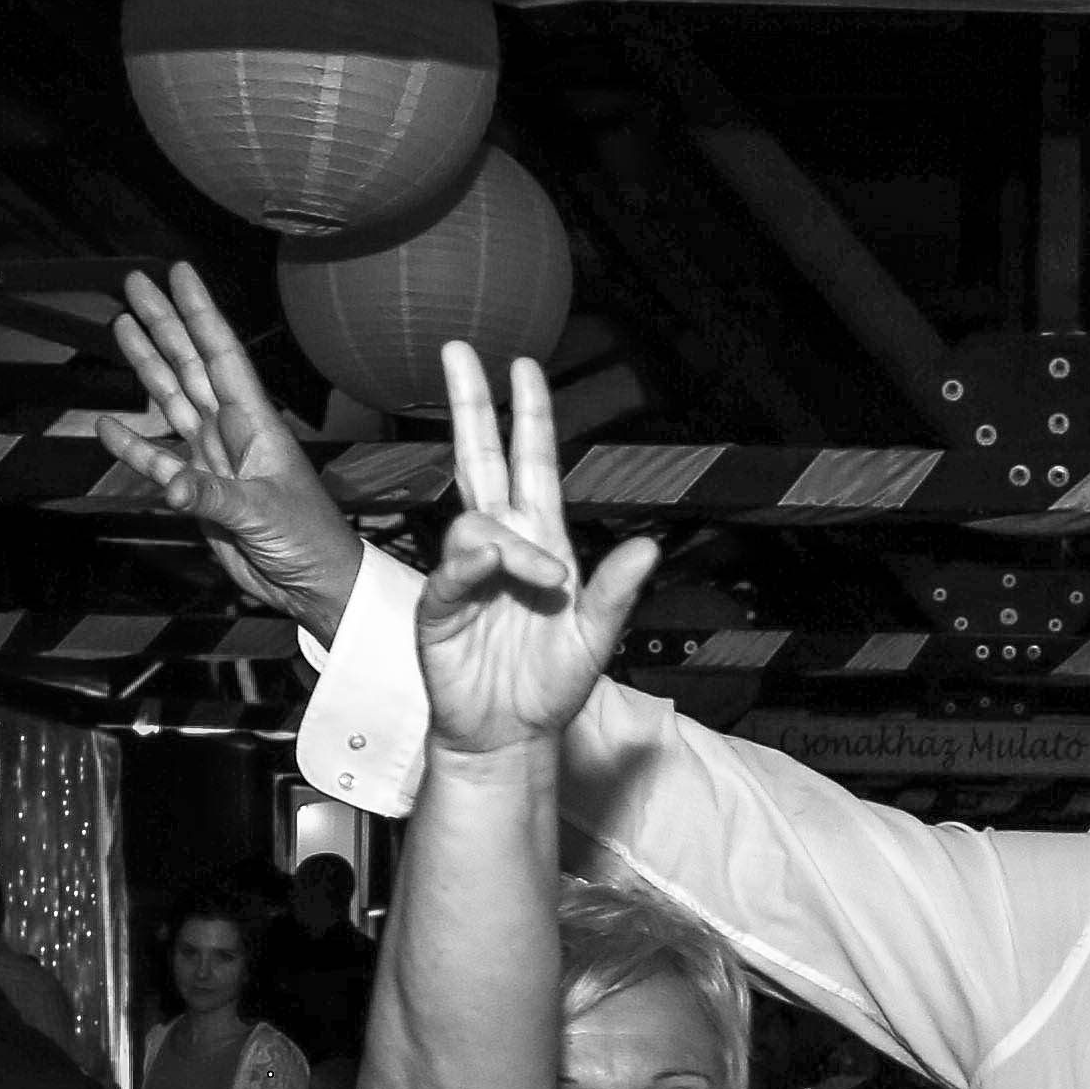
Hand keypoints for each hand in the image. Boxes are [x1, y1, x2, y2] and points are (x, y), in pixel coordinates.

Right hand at [94, 263, 364, 622]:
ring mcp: (213, 459)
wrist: (313, 585)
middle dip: (164, 323)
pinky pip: (159, 461)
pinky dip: (134, 445)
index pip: (222, 355)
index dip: (200, 312)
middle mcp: (231, 432)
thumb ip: (213, 497)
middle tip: (135, 282)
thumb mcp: (263, 514)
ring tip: (121, 325)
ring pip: (173, 401)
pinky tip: (108, 424)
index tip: (179, 272)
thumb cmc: (310, 541)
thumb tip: (171, 483)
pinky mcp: (199, 492)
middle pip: (190, 365)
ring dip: (147, 365)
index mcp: (256, 423)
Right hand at [418, 341, 656, 753]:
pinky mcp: (441, 607)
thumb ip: (618, 591)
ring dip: (513, 542)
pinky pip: (452, 572)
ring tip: (548, 582)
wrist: (511, 737)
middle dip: (470, 405)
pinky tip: (487, 564)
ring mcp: (469, 572)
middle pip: (481, 459)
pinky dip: (470, 563)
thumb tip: (648, 547)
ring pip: (476, 518)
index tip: (523, 366)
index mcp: (542, 541)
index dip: (528, 415)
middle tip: (457, 352)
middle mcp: (503, 546)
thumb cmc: (551, 684)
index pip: (533, 464)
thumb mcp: (598, 636)